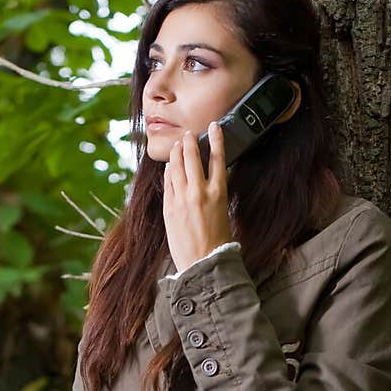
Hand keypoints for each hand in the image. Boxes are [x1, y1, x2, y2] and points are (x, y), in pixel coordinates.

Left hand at [163, 121, 231, 272]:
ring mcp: (182, 199)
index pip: (217, 157)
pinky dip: (168, 172)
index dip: (216, 139)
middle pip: (192, 157)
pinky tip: (169, 167)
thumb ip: (214, 194)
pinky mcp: (169, 208)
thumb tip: (206, 180)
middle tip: (188, 134)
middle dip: (189, 142)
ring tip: (177, 145)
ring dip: (176, 153)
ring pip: (176, 167)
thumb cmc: (217, 242)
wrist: (203, 263)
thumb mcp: (223, 212)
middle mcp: (199, 192)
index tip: (214, 126)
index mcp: (219, 192)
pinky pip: (167, 182)